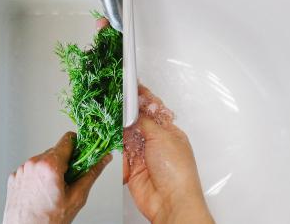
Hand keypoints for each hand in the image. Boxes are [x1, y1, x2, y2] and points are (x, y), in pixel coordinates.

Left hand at [3, 132, 111, 223]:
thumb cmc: (47, 221)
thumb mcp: (77, 197)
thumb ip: (92, 173)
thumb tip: (103, 160)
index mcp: (50, 165)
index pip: (68, 139)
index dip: (79, 146)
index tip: (83, 153)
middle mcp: (33, 163)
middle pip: (56, 151)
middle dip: (65, 162)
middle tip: (70, 180)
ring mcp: (22, 169)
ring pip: (43, 160)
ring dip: (51, 169)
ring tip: (53, 189)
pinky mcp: (14, 176)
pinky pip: (31, 169)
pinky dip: (38, 176)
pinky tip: (42, 191)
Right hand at [123, 86, 214, 223]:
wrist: (170, 201)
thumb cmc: (177, 172)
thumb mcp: (162, 137)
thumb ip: (145, 122)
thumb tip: (135, 110)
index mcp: (170, 133)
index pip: (154, 110)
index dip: (143, 98)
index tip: (132, 86)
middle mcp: (157, 142)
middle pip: (138, 121)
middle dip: (128, 112)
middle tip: (117, 100)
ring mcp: (144, 155)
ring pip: (127, 136)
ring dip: (120, 128)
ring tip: (112, 116)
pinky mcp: (132, 167)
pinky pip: (121, 152)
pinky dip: (116, 146)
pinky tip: (112, 137)